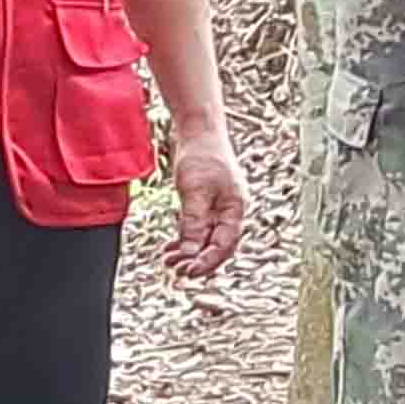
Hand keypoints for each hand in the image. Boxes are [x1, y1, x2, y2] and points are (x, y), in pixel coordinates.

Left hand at [162, 137, 249, 281]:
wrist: (199, 131)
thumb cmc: (201, 156)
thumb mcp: (195, 191)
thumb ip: (194, 223)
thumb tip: (190, 252)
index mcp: (236, 208)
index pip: (225, 244)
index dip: (208, 261)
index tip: (189, 272)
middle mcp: (231, 211)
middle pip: (218, 245)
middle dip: (198, 260)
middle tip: (177, 271)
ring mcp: (220, 207)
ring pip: (207, 238)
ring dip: (189, 252)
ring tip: (168, 261)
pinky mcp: (207, 203)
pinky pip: (198, 228)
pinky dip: (186, 239)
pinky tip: (171, 248)